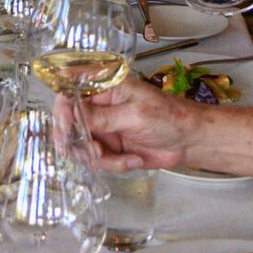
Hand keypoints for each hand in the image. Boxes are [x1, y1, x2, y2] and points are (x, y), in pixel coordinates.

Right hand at [75, 75, 211, 171]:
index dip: (62, 109)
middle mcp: (99, 107)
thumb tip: (72, 115)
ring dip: (99, 157)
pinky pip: (98, 160)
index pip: (70, 92)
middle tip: (93, 151)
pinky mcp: (109, 147)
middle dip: (78, 141)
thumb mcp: (135, 114)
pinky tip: (133, 160)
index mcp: (105, 87)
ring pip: (81, 145)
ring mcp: (103, 128)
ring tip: (121, 158)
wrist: (189, 141)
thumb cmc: (169, 117)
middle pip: (69, 122)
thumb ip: (102, 117)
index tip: (65, 126)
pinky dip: (114, 164)